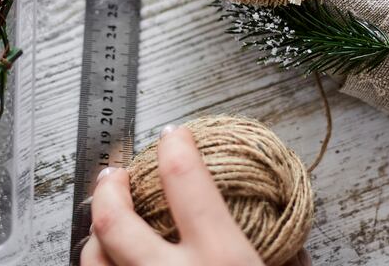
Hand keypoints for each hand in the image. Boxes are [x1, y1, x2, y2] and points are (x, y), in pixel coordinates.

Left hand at [80, 125, 275, 265]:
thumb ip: (283, 259)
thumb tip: (293, 249)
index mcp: (220, 258)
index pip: (184, 179)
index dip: (175, 146)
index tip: (175, 136)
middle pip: (115, 220)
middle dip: (108, 189)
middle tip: (114, 174)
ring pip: (94, 259)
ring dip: (96, 234)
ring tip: (104, 222)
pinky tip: (112, 263)